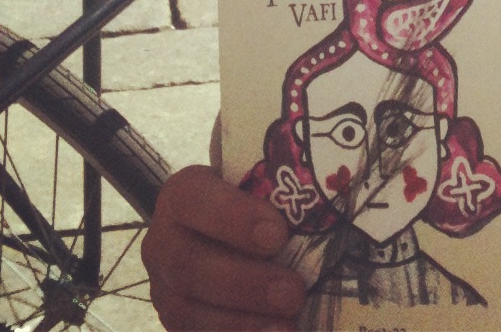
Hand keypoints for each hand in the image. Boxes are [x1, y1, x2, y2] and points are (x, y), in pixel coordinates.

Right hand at [143, 165, 307, 330]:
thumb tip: (336, 184)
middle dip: (245, 283)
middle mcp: (164, 242)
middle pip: (191, 265)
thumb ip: (282, 183)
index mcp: (183, 195)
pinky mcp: (176, 324)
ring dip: (240, 324)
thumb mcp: (261, 183)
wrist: (229, 236)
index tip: (278, 235)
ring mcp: (164, 290)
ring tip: (288, 327)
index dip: (233, 217)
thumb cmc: (256, 201)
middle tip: (294, 293)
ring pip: (188, 312)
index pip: (195, 199)